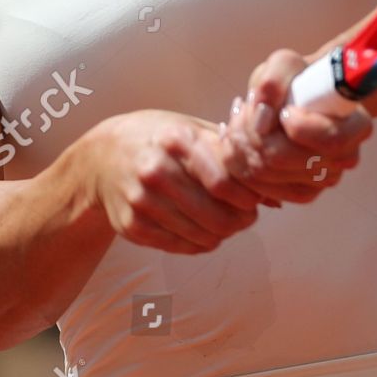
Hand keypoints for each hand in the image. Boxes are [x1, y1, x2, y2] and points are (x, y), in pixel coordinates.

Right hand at [87, 110, 264, 254]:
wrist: (102, 157)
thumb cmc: (158, 139)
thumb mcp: (190, 129)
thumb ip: (231, 154)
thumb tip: (275, 190)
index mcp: (176, 140)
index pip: (224, 181)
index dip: (248, 196)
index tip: (256, 199)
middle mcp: (156, 171)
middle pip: (215, 214)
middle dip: (241, 221)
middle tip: (247, 217)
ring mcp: (142, 201)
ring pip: (200, 235)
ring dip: (223, 234)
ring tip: (228, 223)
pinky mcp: (132, 227)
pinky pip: (179, 246)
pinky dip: (200, 244)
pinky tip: (204, 232)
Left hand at [220, 48, 372, 203]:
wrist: (297, 98)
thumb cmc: (296, 78)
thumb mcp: (285, 64)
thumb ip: (274, 81)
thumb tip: (263, 118)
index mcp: (357, 126)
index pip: (330, 140)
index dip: (297, 126)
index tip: (284, 110)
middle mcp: (344, 159)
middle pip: (283, 160)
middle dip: (252, 131)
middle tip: (245, 106)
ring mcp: (322, 180)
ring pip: (264, 173)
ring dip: (240, 142)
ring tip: (239, 116)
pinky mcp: (299, 193)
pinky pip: (257, 187)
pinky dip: (238, 161)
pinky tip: (238, 137)